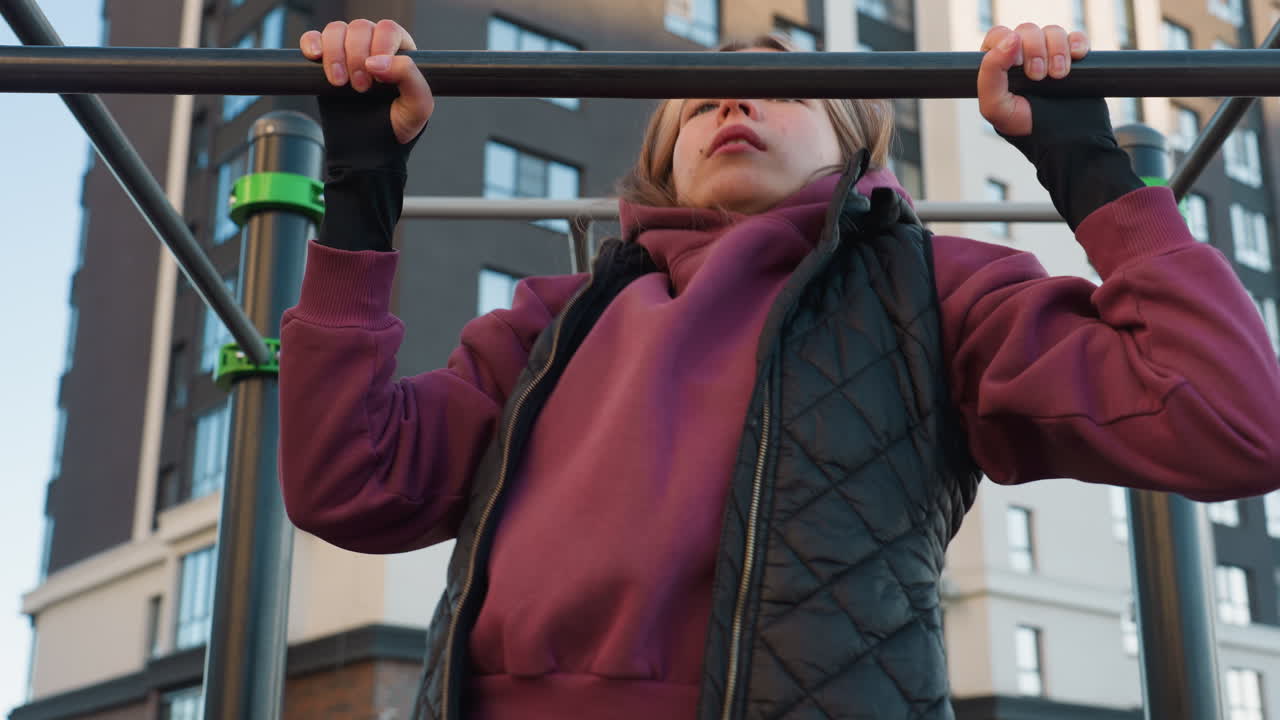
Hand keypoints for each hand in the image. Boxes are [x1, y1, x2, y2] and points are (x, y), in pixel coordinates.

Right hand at [300, 19, 433, 143]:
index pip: (387, 29)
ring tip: (339, 82)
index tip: (378, 79)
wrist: (369, 148)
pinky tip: (316, 58)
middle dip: (357, 57)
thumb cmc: (398, 125)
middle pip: (359, 27)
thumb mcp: (418, 106)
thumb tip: (377, 61)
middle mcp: (373, 46)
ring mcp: (347, 51)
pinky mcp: (324, 61)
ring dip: (335, 54)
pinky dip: (311, 44)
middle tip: (361, 88)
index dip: (380, 49)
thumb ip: (408, 77)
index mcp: (399, 50)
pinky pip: (312, 38)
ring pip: (335, 30)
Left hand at [978, 24, 1089, 136]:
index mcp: (999, 67)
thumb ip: (990, 73)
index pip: (998, 36)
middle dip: (1034, 50)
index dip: (1008, 43)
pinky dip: (1078, 44)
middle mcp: (1022, 58)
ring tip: (1058, 76)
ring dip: (1057, 50)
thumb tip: (1010, 39)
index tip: (1017, 64)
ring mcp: (1049, 57)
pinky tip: (1077, 59)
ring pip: (1052, 32)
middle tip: (1038, 77)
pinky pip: (1077, 37)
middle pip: (1027, 31)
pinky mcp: (1074, 58)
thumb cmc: (1025, 127)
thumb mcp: (996, 107)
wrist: (1066, 139)